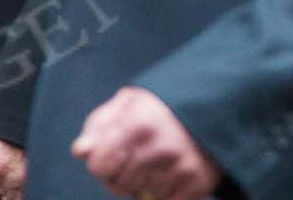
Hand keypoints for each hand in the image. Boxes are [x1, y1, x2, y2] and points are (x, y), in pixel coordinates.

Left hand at [72, 87, 221, 199]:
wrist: (213, 105)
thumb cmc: (160, 106)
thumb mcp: (127, 103)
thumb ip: (99, 126)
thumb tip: (80, 151)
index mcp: (136, 124)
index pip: (99, 166)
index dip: (100, 164)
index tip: (109, 156)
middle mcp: (159, 148)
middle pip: (119, 185)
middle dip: (120, 176)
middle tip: (133, 159)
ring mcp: (181, 168)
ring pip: (142, 195)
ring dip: (143, 184)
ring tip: (154, 162)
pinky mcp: (199, 184)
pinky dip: (163, 193)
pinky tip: (169, 174)